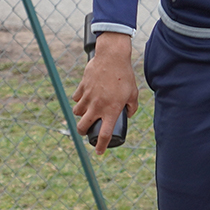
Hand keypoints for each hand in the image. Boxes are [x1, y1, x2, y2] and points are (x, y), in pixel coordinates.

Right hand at [71, 32, 138, 155]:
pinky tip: (83, 98)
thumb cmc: (125, 75)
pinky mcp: (82, 87)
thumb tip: (128, 114)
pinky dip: (78, 99)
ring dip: (80, 114)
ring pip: (76, 112)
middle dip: (82, 132)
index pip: (105, 135)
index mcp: (111, 111)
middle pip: (82, 127)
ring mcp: (88, 97)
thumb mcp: (133, 93)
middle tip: (85, 130)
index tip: (99, 152)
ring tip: (85, 112)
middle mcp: (97, 107)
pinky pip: (76, 98)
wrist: (112, 57)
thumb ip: (132, 107)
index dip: (101, 146)